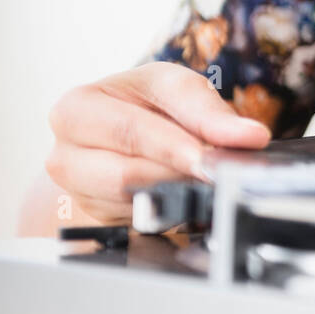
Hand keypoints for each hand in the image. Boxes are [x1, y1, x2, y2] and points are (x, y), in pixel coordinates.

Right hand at [43, 61, 272, 224]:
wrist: (120, 132)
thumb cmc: (143, 103)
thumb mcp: (175, 89)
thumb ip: (209, 113)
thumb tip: (249, 136)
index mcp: (76, 109)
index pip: (131, 131)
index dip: (177, 147)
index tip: (213, 161)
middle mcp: (65, 154)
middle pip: (128, 175)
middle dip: (180, 175)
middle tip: (220, 175)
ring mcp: (77, 195)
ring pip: (135, 205)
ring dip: (178, 196)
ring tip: (206, 181)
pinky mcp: (96, 222)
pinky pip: (138, 225)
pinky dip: (171, 213)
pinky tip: (185, 198)